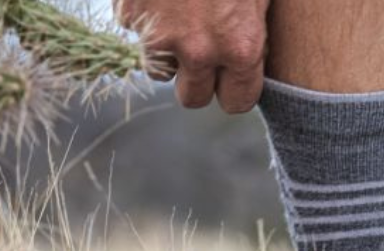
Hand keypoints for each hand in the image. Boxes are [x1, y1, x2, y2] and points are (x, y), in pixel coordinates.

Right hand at [114, 0, 268, 112]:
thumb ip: (254, 31)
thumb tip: (254, 55)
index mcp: (240, 47)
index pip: (236, 102)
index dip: (234, 90)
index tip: (231, 79)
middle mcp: (198, 50)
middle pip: (193, 98)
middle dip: (197, 81)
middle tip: (201, 53)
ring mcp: (159, 35)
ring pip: (158, 70)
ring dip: (166, 53)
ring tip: (179, 20)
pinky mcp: (129, 14)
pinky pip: (135, 31)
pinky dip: (144, 19)